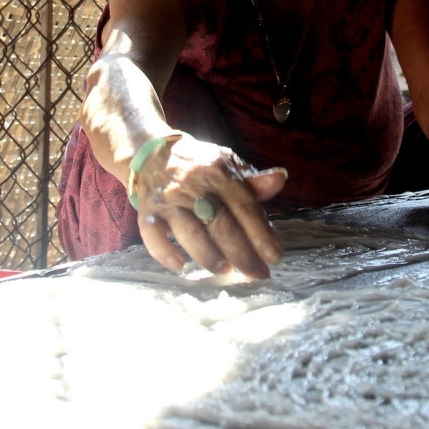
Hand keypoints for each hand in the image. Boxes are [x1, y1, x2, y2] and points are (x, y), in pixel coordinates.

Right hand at [131, 135, 286, 278]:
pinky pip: (151, 235)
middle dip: (242, 254)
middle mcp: (194, 185)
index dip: (262, 233)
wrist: (153, 155)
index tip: (274, 256)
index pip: (245, 206)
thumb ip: (254, 181)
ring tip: (224, 269)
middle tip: (256, 274)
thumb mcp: (228, 167)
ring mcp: (169, 200)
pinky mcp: (147, 212)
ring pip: (189, 232)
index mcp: (219, 173)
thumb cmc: (200, 168)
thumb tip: (280, 179)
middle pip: (221, 224)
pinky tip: (179, 266)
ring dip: (208, 254)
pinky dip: (164, 252)